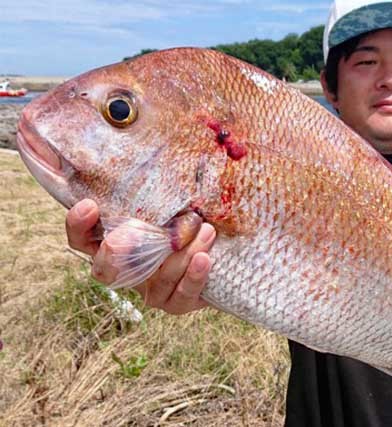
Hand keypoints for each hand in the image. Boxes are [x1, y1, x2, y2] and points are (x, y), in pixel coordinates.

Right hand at [65, 199, 215, 314]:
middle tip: (124, 238)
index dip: (79, 225)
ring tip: (205, 229)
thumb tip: (148, 130)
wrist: (225, 255)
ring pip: (157, 277)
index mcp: (115, 243)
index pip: (82, 239)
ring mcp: (151, 290)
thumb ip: (156, 184)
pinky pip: (182, 294)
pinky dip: (194, 276)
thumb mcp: (171, 201)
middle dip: (114, 254)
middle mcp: (127, 270)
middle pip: (105, 269)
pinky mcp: (177, 303)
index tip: (88, 205)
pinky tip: (205, 258)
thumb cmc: (190, 218)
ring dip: (180, 253)